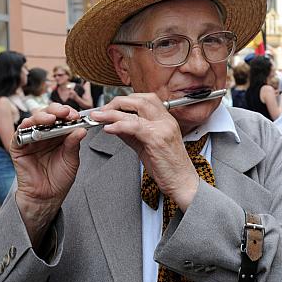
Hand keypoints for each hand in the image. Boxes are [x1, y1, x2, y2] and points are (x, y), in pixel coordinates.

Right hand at [10, 103, 87, 244]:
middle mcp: (45, 134)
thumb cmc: (59, 178)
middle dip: (57, 111)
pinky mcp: (18, 147)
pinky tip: (32, 124)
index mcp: (59, 135)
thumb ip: (73, 144)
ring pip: (33, 120)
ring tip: (51, 118)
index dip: (69, 114)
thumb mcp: (71, 160)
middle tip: (65, 113)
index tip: (77, 115)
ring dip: (42, 116)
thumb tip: (81, 129)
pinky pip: (19, 133)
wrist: (47, 196)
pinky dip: (25, 127)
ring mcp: (31, 139)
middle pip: (48, 114)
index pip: (63, 118)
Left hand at [89, 93, 199, 209]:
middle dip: (116, 102)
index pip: (145, 99)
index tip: (109, 107)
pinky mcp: (157, 139)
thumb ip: (131, 133)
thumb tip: (114, 124)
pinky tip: (109, 128)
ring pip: (136, 109)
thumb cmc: (168, 167)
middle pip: (139, 99)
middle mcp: (166, 120)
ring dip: (113, 112)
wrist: (182, 183)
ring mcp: (163, 128)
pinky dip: (119, 125)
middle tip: (101, 111)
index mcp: (166, 120)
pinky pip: (135, 126)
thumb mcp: (147, 146)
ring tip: (98, 116)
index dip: (125, 100)